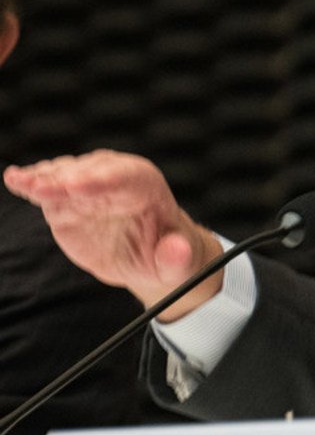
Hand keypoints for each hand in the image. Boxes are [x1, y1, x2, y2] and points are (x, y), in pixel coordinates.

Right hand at [3, 149, 223, 318]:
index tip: (77, 187)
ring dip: (44, 179)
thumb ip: (176, 256)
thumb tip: (178, 252)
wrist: (148, 253)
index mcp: (146, 186)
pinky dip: (30, 183)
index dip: (102, 180)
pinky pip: (47, 187)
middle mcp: (115, 178)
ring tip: (24, 183)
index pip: (126, 176)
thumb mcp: (178, 262)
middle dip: (66, 179)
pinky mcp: (66, 200)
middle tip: (41, 188)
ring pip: (65, 175)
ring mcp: (88, 186)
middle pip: (89, 172)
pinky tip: (15, 180)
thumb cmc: (166, 253)